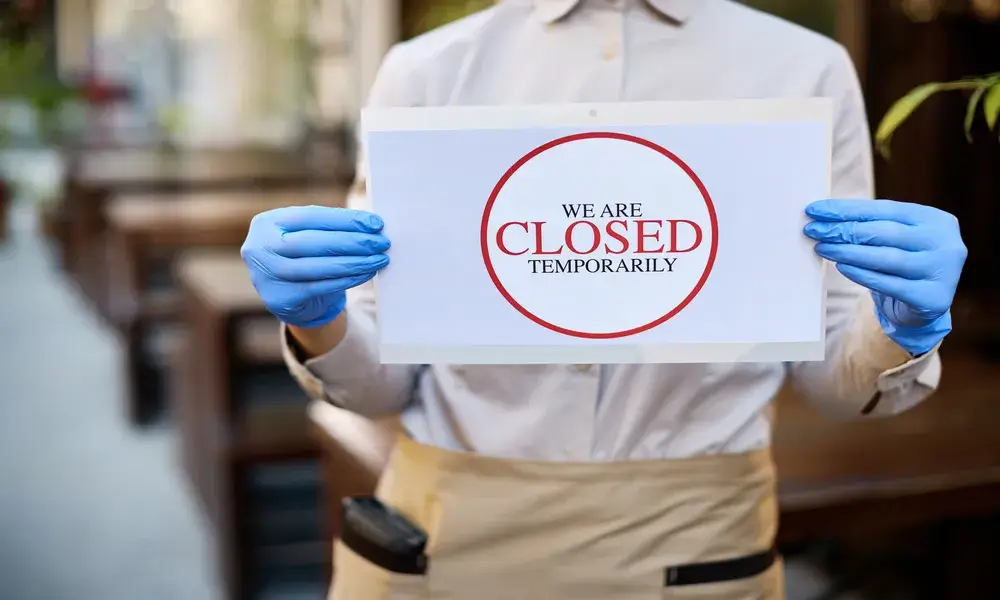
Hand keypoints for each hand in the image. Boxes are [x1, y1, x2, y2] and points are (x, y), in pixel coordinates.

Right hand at [241, 205, 389, 327]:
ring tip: (379, 259)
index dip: (345, 219)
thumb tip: (371, 225)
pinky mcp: (282, 298)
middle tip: (382, 242)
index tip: (375, 223)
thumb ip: (329, 227)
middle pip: (314, 242)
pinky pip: (322, 286)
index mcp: (267, 223)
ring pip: (319, 266)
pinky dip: (348, 279)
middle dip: (353, 241)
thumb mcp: (305, 235)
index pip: (311, 216)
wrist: (287, 296)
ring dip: (355, 262)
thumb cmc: (301, 256)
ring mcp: (268, 275)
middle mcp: (261, 248)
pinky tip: (366, 273)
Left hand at [803, 199, 966, 355]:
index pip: (885, 209)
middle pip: (885, 232)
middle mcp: (945, 243)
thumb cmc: (902, 265)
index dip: (847, 209)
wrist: (924, 306)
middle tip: (813, 230)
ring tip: (822, 248)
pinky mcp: (932, 298)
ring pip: (886, 258)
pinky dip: (862, 274)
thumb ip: (870, 225)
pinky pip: (889, 284)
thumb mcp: (894, 240)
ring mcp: (942, 271)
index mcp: (935, 220)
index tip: (815, 209)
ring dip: (848, 252)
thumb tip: (824, 216)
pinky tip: (841, 267)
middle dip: (844, 230)